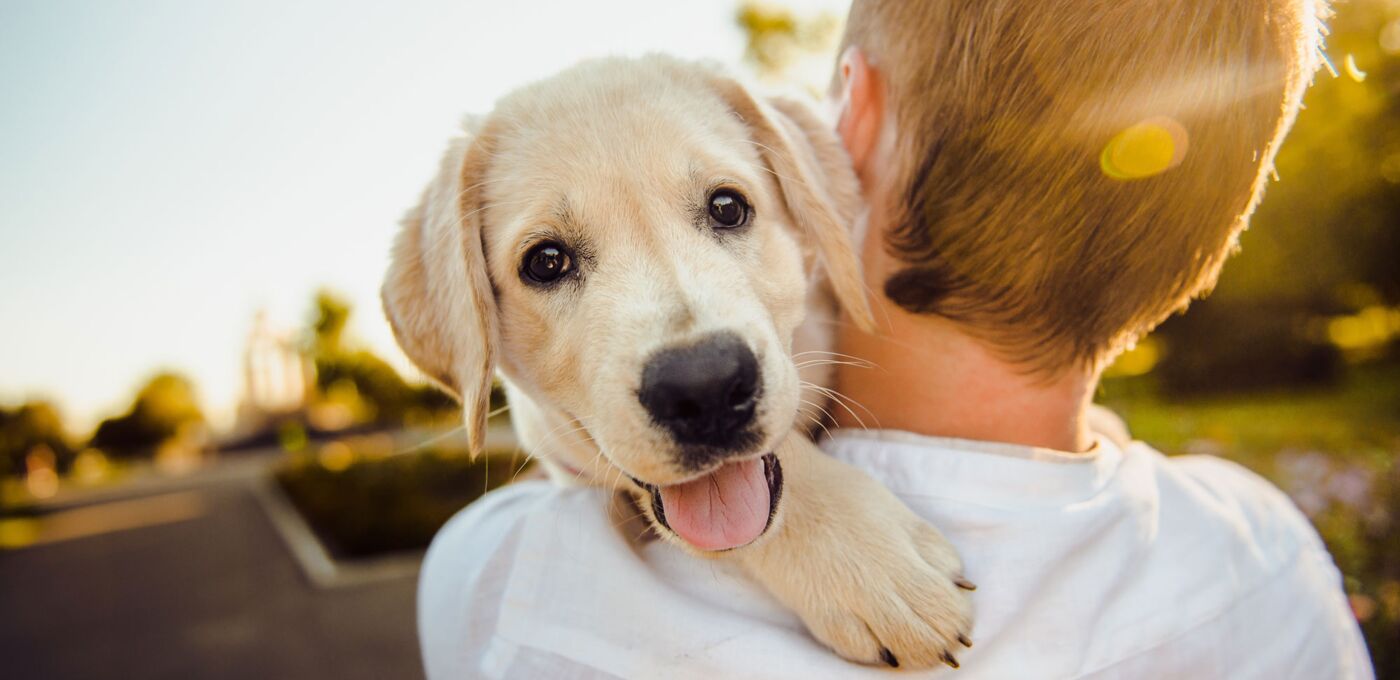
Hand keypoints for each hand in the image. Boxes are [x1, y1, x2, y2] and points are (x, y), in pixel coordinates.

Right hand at [732, 435, 974, 668]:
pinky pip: (857, 651)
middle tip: (943, 638)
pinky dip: (875, 652)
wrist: (771, 494)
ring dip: (915, 653)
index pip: (949, 603)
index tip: (956, 613)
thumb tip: (960, 583)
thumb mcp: (894, 510)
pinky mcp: (819, 615)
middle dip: (943, 640)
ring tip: (915, 646)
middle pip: (931, 633)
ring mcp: (848, 603)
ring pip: (901, 649)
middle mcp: (879, 582)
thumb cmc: (835, 494)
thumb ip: (929, 546)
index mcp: (902, 552)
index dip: (959, 616)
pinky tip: (880, 645)